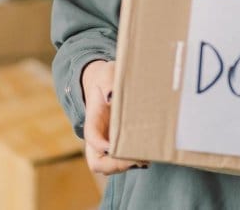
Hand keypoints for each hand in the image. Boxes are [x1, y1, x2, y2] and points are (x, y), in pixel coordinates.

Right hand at [81, 60, 147, 174]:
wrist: (106, 84)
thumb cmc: (107, 78)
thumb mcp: (107, 73)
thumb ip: (108, 82)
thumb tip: (112, 96)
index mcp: (93, 118)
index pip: (91, 136)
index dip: (100, 145)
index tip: (113, 147)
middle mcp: (97, 136)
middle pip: (96, 162)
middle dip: (115, 165)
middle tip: (136, 158)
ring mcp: (106, 144)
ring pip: (109, 167)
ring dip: (125, 166)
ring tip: (145, 158)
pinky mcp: (118, 146)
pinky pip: (121, 163)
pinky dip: (133, 163)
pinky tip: (148, 155)